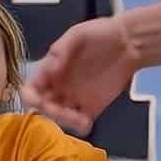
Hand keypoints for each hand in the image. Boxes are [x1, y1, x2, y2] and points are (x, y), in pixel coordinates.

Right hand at [22, 16, 137, 133]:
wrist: (130, 42)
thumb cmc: (102, 33)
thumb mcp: (78, 34)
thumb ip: (61, 49)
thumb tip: (51, 69)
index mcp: (50, 69)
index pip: (31, 88)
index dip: (31, 98)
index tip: (40, 102)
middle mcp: (59, 86)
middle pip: (44, 107)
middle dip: (51, 113)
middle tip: (65, 112)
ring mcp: (75, 98)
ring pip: (61, 118)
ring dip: (66, 122)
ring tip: (81, 119)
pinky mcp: (92, 107)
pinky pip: (81, 123)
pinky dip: (81, 127)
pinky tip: (88, 123)